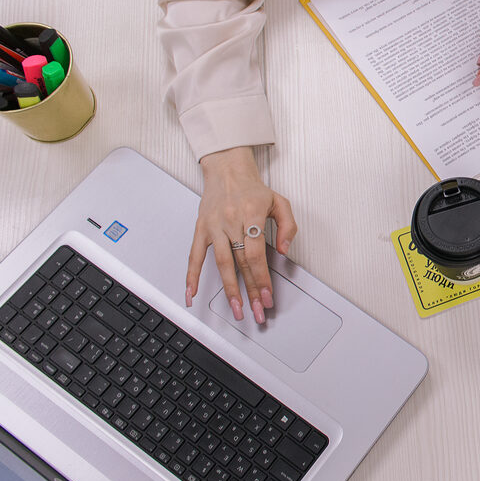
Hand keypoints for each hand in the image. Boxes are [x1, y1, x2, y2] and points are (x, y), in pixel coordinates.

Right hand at [188, 147, 296, 323]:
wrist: (227, 169)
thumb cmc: (253, 189)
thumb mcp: (280, 202)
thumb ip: (288, 226)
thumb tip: (284, 251)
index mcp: (252, 214)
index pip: (257, 254)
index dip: (262, 278)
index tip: (267, 296)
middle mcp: (231, 221)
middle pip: (241, 263)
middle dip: (250, 290)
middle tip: (257, 311)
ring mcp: (214, 226)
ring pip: (221, 263)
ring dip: (229, 289)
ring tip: (236, 309)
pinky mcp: (201, 228)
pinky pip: (194, 255)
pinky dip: (191, 275)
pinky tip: (192, 293)